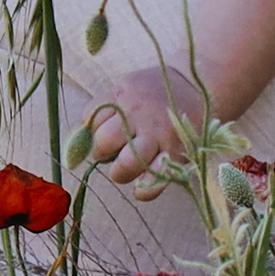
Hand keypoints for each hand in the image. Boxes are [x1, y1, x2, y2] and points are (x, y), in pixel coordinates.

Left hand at [86, 65, 204, 192]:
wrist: (197, 85)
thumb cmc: (154, 90)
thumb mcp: (127, 87)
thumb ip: (105, 108)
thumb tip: (77, 138)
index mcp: (123, 96)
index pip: (91, 118)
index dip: (90, 129)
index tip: (99, 131)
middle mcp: (140, 116)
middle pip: (105, 142)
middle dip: (101, 151)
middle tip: (110, 151)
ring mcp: (159, 135)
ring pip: (127, 164)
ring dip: (119, 172)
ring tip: (123, 168)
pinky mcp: (176, 153)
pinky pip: (154, 181)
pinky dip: (143, 189)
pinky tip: (140, 186)